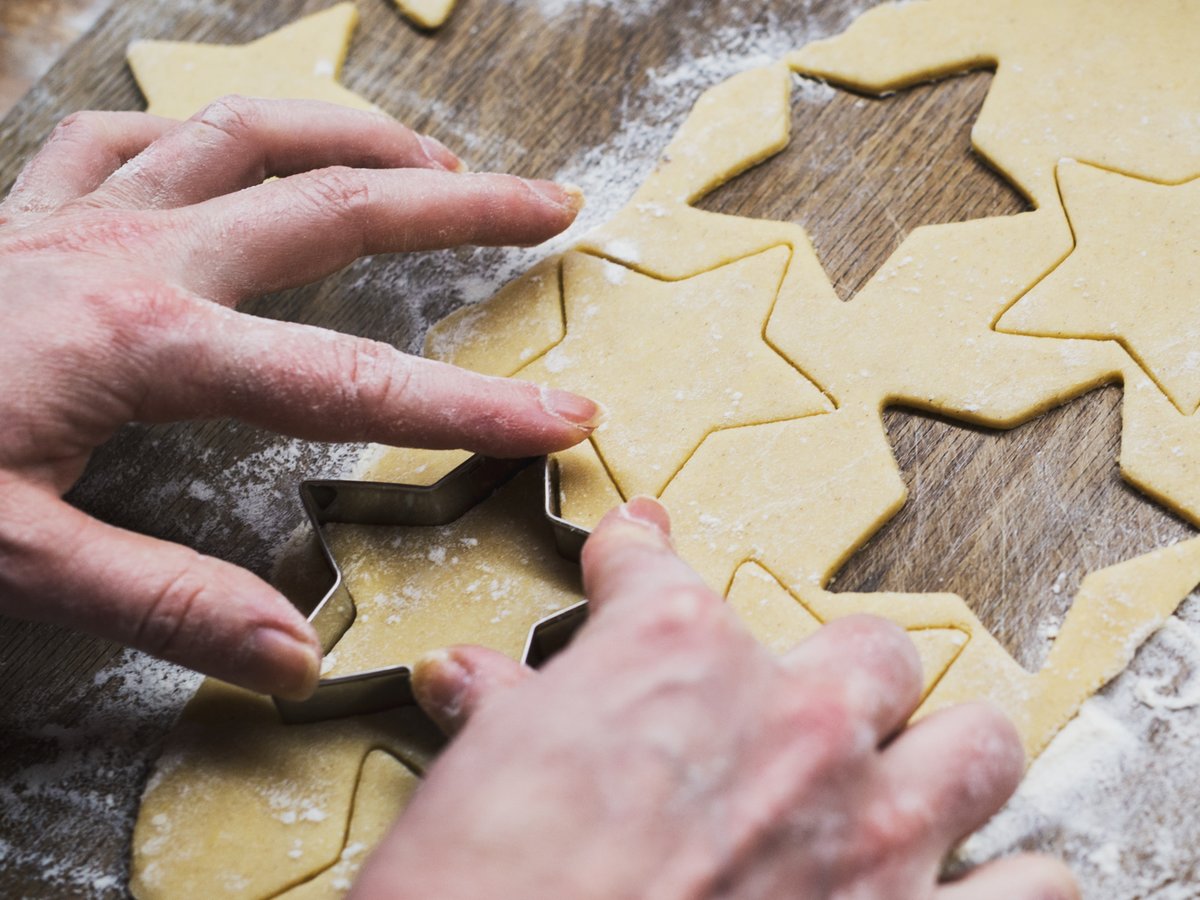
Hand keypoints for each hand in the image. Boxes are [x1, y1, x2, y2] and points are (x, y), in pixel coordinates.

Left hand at [0, 97, 596, 698]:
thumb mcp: (8, 556)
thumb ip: (160, 599)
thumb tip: (293, 657)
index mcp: (147, 344)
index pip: (349, 380)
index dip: (471, 404)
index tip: (564, 414)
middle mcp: (135, 254)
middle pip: (334, 206)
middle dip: (460, 210)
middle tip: (551, 206)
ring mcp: (82, 212)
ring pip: (245, 134)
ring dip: (354, 136)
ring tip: (434, 157)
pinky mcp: (32, 203)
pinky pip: (126, 134)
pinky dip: (199, 128)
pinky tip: (238, 145)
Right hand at [354, 500, 1077, 899]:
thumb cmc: (483, 892)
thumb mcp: (471, 780)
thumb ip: (503, 714)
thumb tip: (473, 681)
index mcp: (672, 658)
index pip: (657, 568)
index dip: (638, 560)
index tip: (637, 558)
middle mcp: (789, 723)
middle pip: (871, 650)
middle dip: (841, 671)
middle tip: (810, 704)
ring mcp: (866, 831)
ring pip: (976, 747)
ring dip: (949, 761)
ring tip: (917, 783)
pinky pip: (1032, 889)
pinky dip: (1013, 884)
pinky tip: (976, 886)